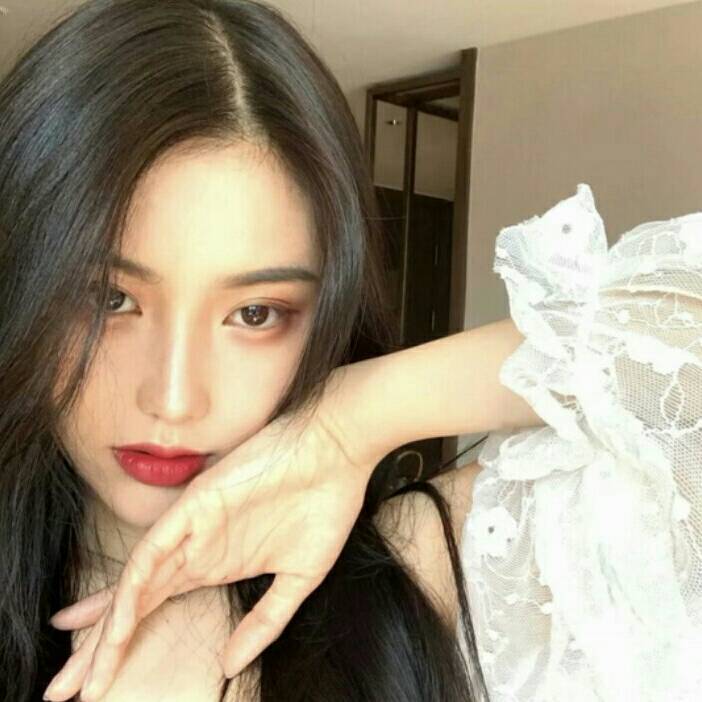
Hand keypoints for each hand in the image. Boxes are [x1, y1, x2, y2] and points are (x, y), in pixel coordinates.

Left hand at [42, 383, 379, 701]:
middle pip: (134, 602)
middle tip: (63, 691)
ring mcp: (193, 527)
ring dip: (106, 627)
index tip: (97, 682)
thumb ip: (265, 620)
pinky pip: (154, 549)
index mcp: (215, 563)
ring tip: (79, 674)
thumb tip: (230, 664)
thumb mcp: (299, 578)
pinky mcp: (196, 505)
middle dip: (100, 647)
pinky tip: (118, 619)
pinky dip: (133, 584)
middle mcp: (196, 548)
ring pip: (136, 580)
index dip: (124, 642)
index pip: (155, 607)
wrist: (338, 453)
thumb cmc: (324, 507)